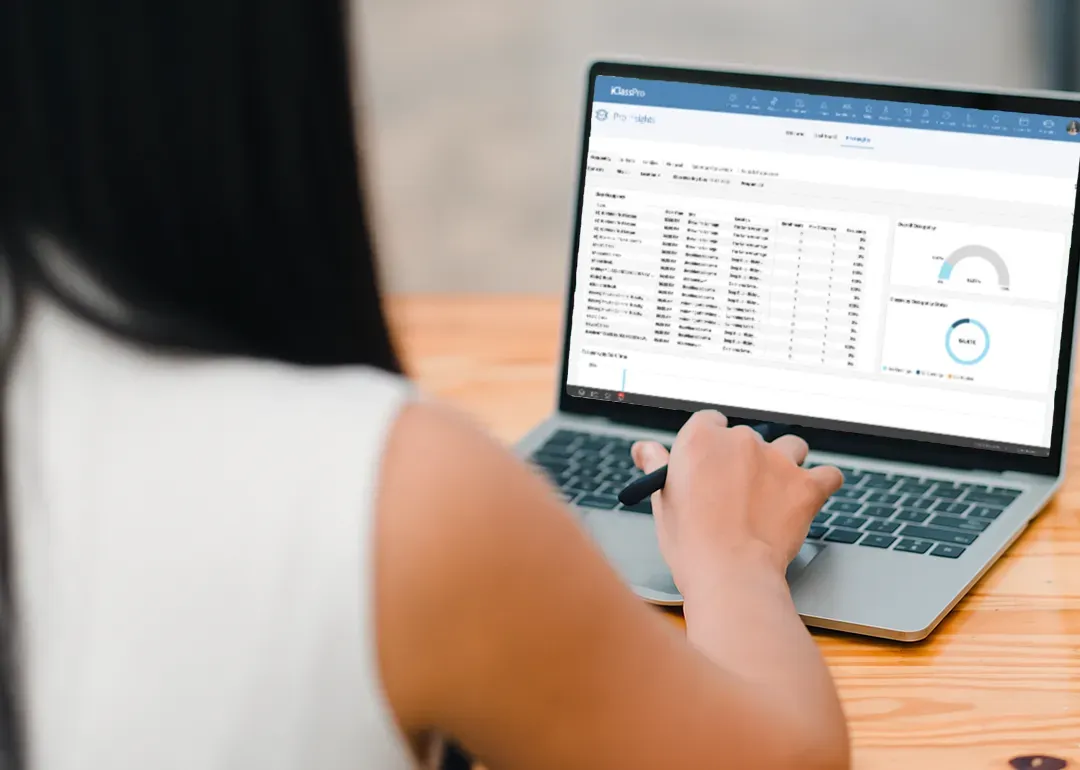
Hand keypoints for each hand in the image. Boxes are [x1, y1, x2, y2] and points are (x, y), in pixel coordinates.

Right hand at [631, 411, 842, 597]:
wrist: (730, 575)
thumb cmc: (690, 543)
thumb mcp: (663, 501)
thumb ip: (657, 466)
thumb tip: (644, 449)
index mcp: (701, 440)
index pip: (710, 421)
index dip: (711, 444)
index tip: (711, 462)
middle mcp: (741, 441)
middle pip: (748, 437)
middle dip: (745, 460)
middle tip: (738, 492)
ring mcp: (778, 460)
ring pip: (791, 447)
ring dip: (786, 463)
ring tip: (776, 492)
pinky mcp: (807, 485)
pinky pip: (828, 473)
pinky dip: (822, 483)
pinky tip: (812, 495)